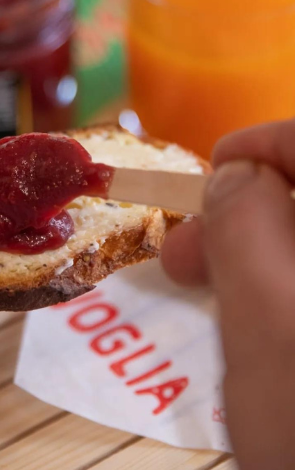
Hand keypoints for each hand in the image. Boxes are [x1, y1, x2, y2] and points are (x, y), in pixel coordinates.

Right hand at [162, 119, 294, 469]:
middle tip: (185, 250)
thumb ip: (247, 230)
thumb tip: (236, 175)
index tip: (215, 166)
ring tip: (199, 286)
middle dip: (246, 210)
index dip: (268, 143)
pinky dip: (270, 283)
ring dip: (251, 251)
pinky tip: (244, 313)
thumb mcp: (270, 326)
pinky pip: (289, 283)